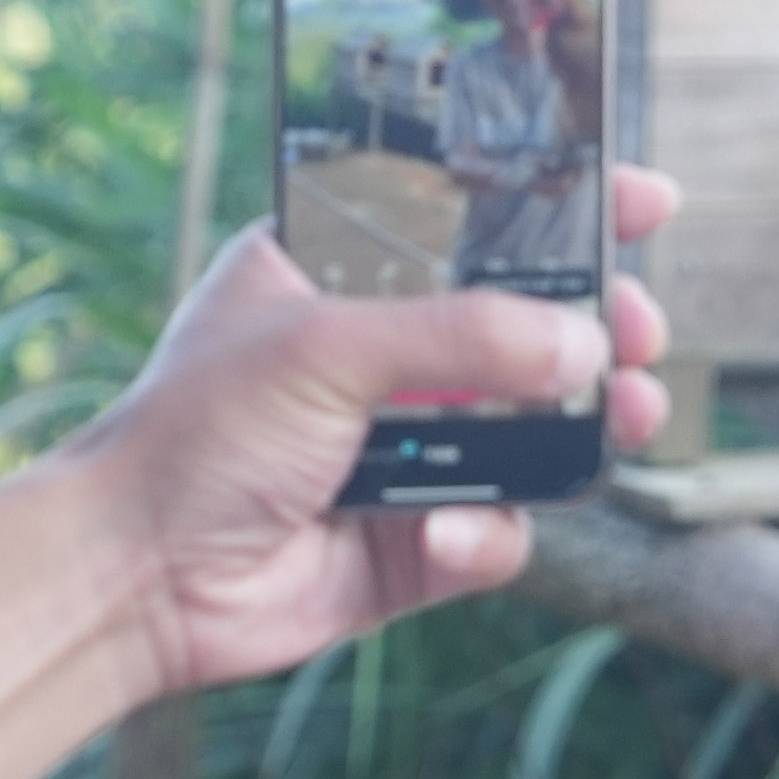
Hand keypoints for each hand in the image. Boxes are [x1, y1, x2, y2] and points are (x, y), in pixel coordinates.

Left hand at [53, 165, 678, 697]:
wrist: (135, 580)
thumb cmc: (196, 432)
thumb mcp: (328, 344)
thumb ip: (462, 337)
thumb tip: (584, 345)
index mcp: (344, 274)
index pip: (469, 219)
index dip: (558, 205)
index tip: (642, 199)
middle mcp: (381, 358)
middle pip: (526, 329)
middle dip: (597, 328)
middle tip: (639, 331)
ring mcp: (404, 450)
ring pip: (533, 432)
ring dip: (584, 425)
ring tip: (622, 415)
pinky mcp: (413, 541)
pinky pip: (497, 528)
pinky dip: (488, 532)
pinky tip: (448, 533)